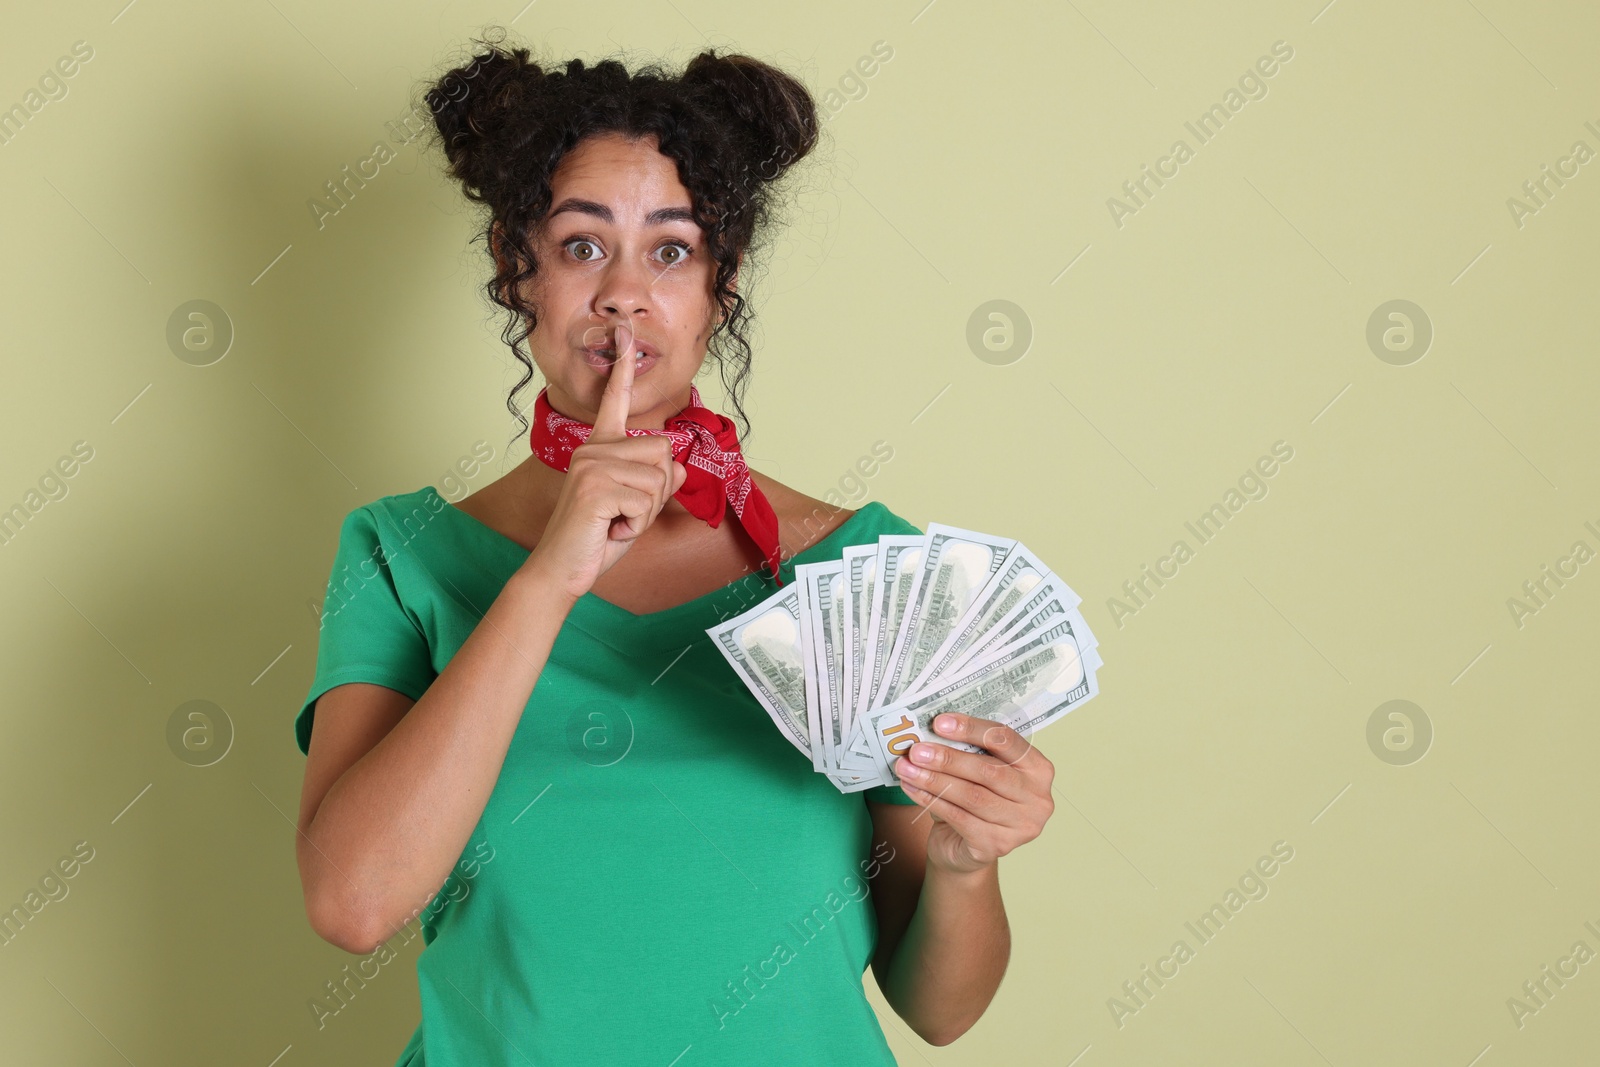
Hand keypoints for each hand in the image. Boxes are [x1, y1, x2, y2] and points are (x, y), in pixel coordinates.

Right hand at [523, 320, 687, 601]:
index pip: (616, 401)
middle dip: (657, 494)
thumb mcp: (636, 507)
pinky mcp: (594, 487)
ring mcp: (591, 465)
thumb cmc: (596, 538)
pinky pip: (644, 503)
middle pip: (663, 455)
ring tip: (614, 522)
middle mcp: (593, 448)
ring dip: (646, 514)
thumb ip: (657, 483)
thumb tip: (681, 465)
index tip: (622, 329)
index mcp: (600, 446)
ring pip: (658, 481)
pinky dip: (634, 526)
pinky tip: (609, 530)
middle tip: (623, 514)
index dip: (623, 367)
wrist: (562, 570)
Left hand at [892, 713, 1054, 875]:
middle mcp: (1037, 799)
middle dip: (948, 758)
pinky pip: (958, 817)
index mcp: (1038, 769)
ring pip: (971, 796)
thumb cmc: (975, 798)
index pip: (1007, 740)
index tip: (940, 723)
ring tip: (907, 767)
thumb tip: (932, 730)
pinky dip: (930, 800)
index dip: (972, 729)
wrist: (965, 846)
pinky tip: (911, 787)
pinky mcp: (996, 846)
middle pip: (988, 771)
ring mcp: (1021, 826)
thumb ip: (967, 750)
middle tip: (917, 750)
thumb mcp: (978, 770)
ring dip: (934, 779)